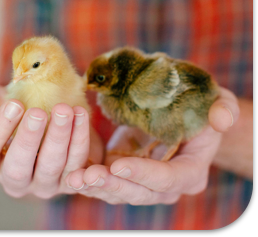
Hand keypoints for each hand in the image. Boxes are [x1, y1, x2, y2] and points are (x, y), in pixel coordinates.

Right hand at [0, 85, 102, 198]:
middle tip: (39, 112)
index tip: (13, 105)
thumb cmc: (18, 111)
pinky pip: (77, 163)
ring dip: (60, 138)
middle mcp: (15, 179)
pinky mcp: (69, 179)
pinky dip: (81, 140)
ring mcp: (44, 183)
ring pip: (51, 166)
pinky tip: (81, 115)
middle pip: (18, 167)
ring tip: (66, 110)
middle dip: (29, 138)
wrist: (48, 117)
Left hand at [65, 87, 239, 204]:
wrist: (182, 115)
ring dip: (97, 186)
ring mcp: (144, 181)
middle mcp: (167, 184)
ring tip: (74, 177)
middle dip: (114, 185)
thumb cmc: (201, 108)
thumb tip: (221, 119)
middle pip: (140, 192)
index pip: (169, 179)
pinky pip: (108, 182)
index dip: (145, 174)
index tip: (118, 164)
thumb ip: (223, 109)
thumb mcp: (217, 102)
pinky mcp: (126, 172)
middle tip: (88, 176)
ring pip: (120, 192)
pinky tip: (72, 173)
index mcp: (191, 170)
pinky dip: (91, 179)